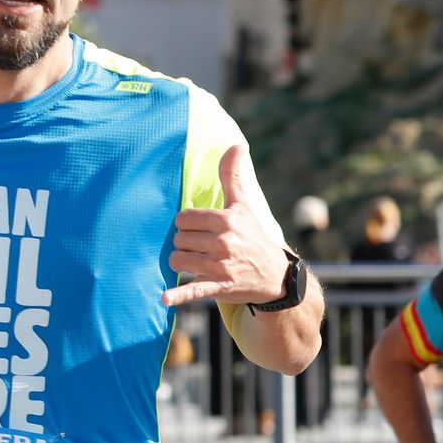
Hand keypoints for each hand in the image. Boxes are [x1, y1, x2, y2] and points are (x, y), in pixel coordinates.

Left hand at [163, 146, 289, 306]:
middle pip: (179, 239)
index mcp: (226, 221)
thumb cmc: (254, 236)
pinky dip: (179, 296)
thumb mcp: (244, 205)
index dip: (187, 224)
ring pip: (178, 260)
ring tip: (198, 262)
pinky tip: (166, 298)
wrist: (276, 276)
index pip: (183, 218)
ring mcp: (220, 267)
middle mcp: (222, 243)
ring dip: (183, 262)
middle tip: (203, 248)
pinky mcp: (219, 287)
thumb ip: (234, 176)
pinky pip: (193, 290)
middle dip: (186, 243)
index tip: (200, 230)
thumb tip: (237, 144)